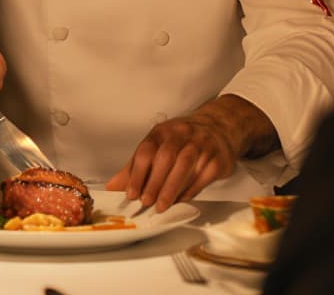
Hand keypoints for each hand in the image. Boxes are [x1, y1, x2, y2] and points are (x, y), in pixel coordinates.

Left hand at [107, 95, 276, 211]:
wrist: (219, 128)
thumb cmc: (183, 140)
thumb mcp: (158, 146)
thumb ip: (135, 167)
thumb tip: (113, 187)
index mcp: (163, 131)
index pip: (146, 151)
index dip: (137, 173)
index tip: (131, 193)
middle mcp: (182, 134)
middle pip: (166, 157)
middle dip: (154, 182)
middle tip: (145, 202)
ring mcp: (202, 144)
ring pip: (185, 165)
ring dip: (171, 188)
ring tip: (161, 205)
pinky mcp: (217, 157)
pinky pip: (202, 175)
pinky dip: (190, 190)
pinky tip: (180, 200)